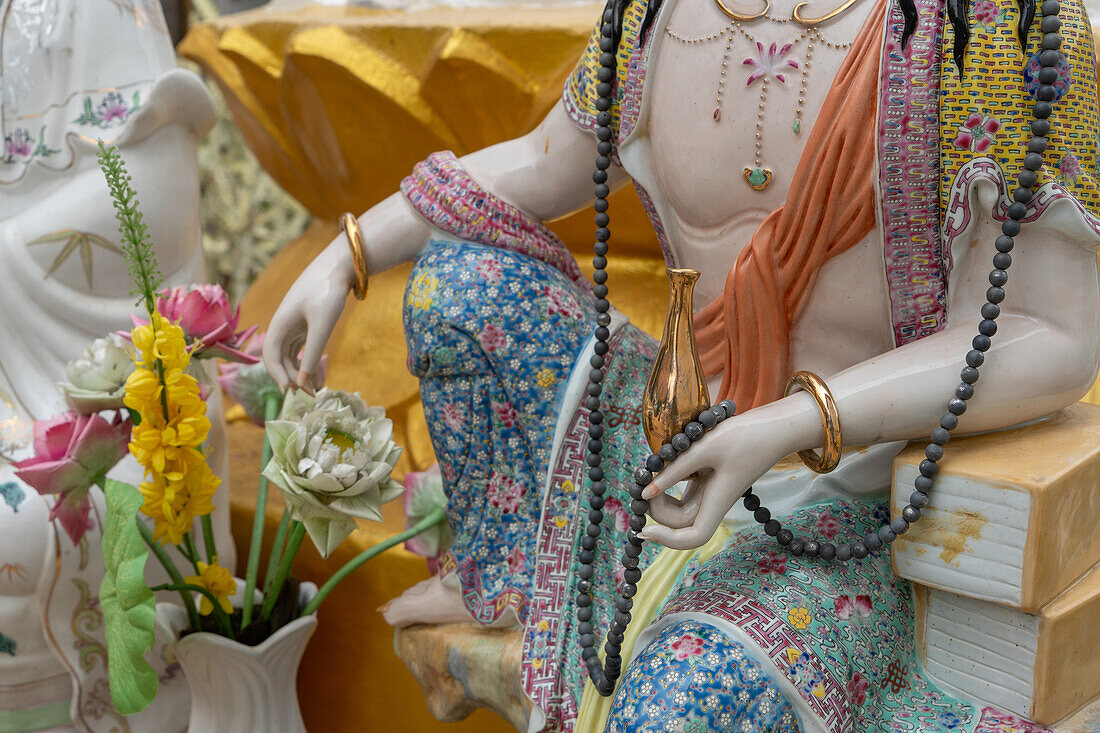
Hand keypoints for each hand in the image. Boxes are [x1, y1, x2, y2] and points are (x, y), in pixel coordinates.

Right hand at [263, 239, 354, 391]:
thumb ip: (312, 354)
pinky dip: (306, 361)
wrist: (340, 264)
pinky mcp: (306, 321)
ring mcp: (294, 322)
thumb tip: (302, 382)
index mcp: (280, 323)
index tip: (290, 391)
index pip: (269, 355)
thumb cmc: (329, 291)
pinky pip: (300, 347)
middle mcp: (283, 324)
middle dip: (291, 377)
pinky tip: (316, 375)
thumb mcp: (322, 326)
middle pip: (278, 357)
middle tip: (308, 395)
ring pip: (289, 354)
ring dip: (298, 371)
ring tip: (314, 389)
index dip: (276, 374)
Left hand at [639, 414, 783, 549]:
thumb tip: (645, 490)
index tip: (645, 528)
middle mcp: (712, 502)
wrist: (774, 427)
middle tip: (645, 480)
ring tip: (651, 471)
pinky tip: (660, 467)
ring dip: (659, 498)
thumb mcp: (705, 447)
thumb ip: (675, 470)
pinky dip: (667, 484)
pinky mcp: (707, 481)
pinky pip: (682, 493)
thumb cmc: (746, 436)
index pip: (695, 537)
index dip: (668, 540)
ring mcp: (709, 493)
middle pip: (679, 524)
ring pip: (678, 510)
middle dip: (656, 509)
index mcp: (717, 502)